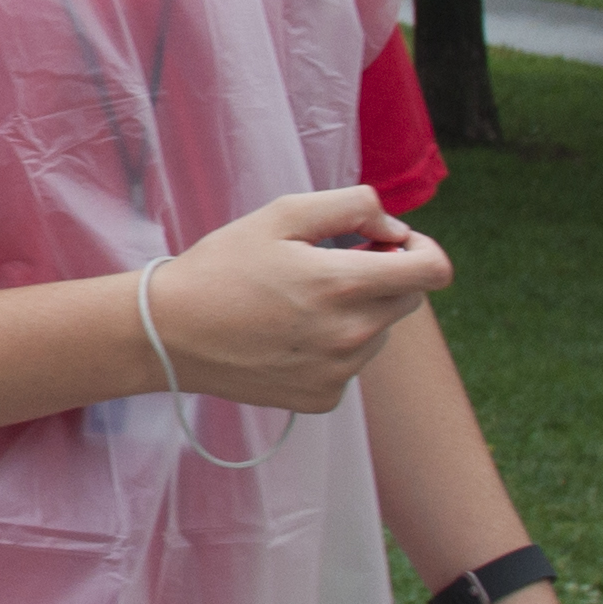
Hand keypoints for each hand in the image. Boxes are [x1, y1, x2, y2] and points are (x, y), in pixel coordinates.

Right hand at [143, 187, 449, 411]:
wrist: (169, 335)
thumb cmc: (221, 267)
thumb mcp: (280, 214)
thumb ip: (350, 206)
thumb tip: (392, 226)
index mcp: (345, 284)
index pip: (433, 270)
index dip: (423, 249)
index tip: (393, 242)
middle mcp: (352, 335)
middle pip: (409, 300)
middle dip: (385, 276)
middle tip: (334, 265)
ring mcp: (340, 372)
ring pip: (379, 333)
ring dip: (358, 313)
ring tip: (300, 303)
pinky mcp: (324, 398)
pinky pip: (352, 364)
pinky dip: (334, 347)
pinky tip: (290, 336)